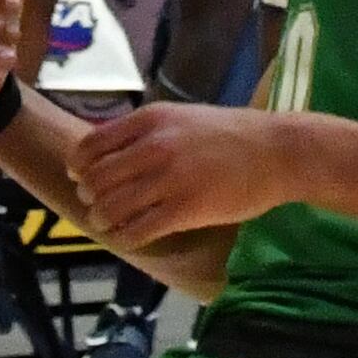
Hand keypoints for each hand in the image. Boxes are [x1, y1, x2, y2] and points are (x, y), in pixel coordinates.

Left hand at [65, 101, 294, 242]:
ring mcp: (169, 179)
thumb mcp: (182, 118)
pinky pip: (138, 230)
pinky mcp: (185, 210)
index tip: (80, 178)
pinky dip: (125, 238)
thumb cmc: (231, 134)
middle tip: (97, 205)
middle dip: (90, 196)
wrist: (277, 151)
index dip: (79, 167)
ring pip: (112, 208)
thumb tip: (108, 153)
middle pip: (96, 179)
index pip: (92, 145)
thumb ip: (146, 132)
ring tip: (109, 224)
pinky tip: (128, 238)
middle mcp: (154, 146)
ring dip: (104, 220)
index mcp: (151, 120)